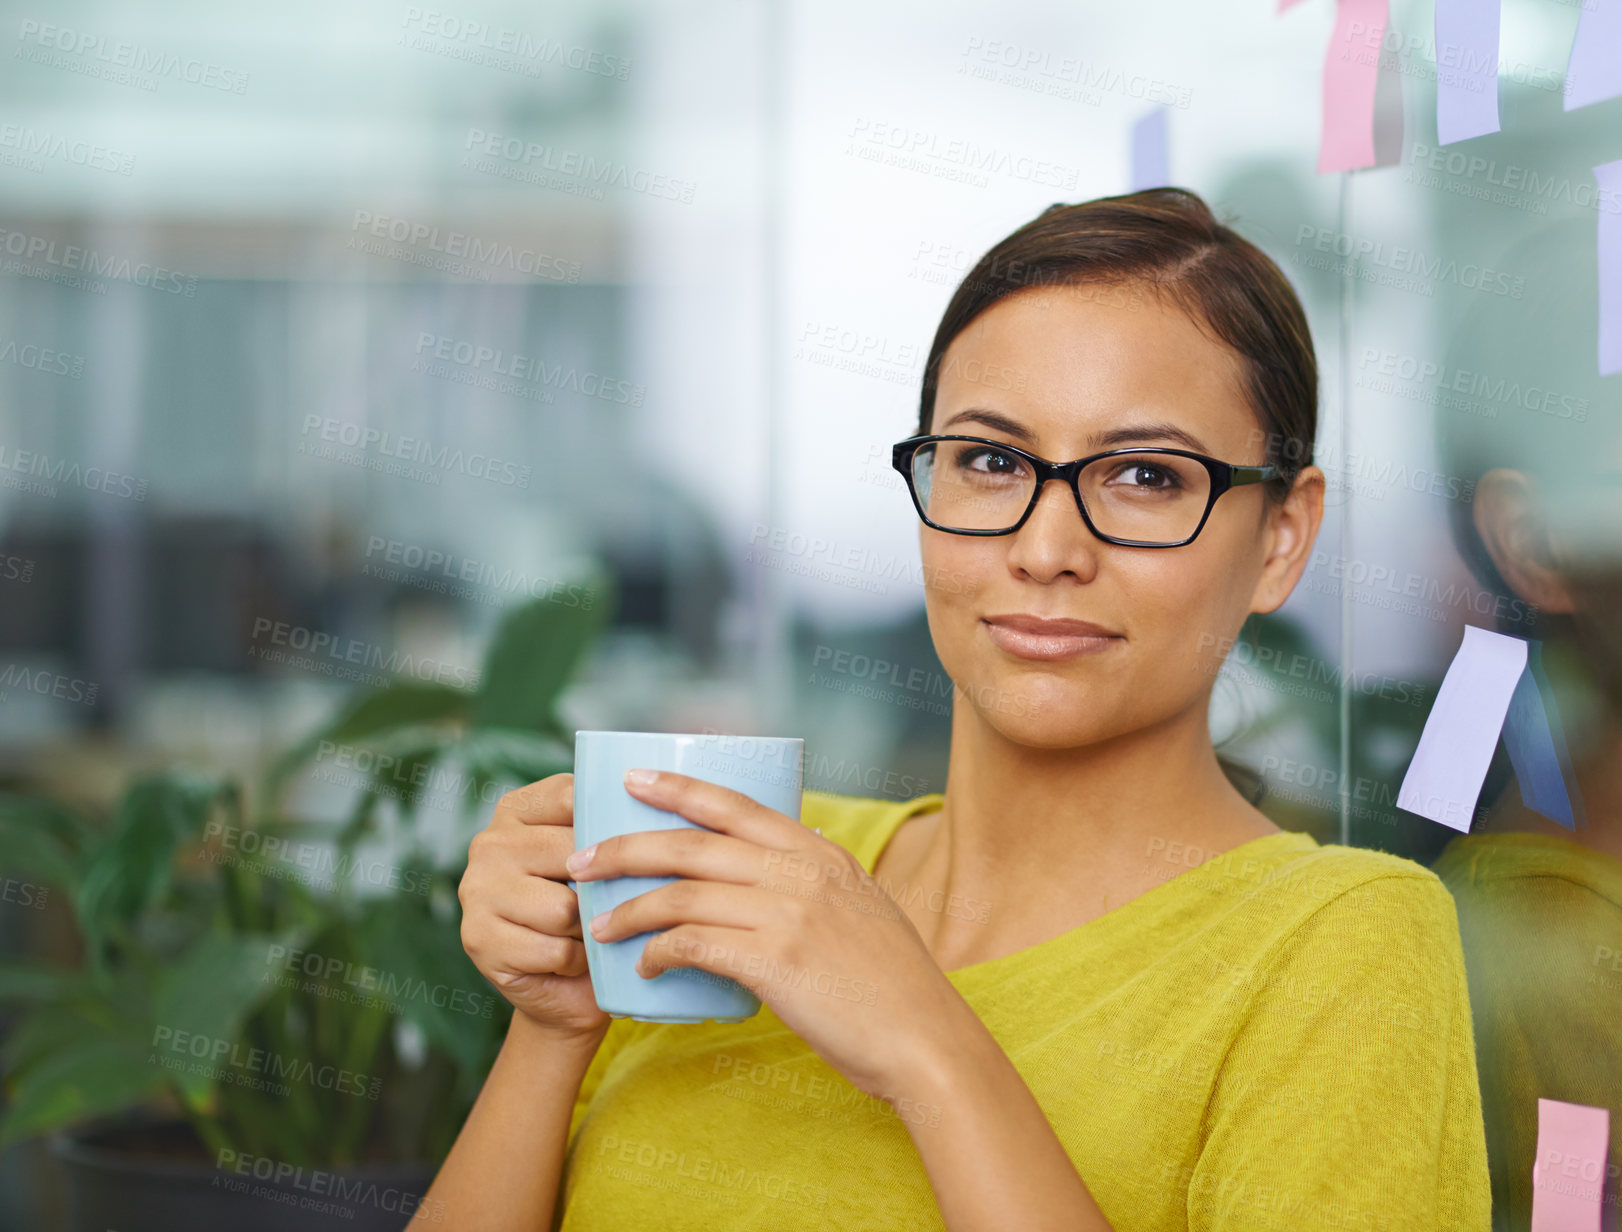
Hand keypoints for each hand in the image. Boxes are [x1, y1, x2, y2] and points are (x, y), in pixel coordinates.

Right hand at [458, 774, 609, 1044]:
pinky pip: (554, 949)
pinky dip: (575, 962)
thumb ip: (610, 826)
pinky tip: (570, 961)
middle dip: (601, 889)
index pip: (571, 797)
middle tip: (608, 906)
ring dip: (589, 930)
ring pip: (564, 907)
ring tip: (588, 933)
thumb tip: (654, 809)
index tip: (632, 845)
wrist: (568, 989)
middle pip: (572, 854)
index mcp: (518, 810)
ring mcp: (478, 891)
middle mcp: (489, 843)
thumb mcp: (600, 857)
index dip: (609, 825)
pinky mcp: (479, 939)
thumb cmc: (593, 911)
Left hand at [567, 769, 968, 1101]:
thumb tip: (778, 863)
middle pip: (691, 844)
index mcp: (820, 853)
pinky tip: (642, 966)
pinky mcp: (775, 962)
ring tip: (597, 924)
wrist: (924, 1039)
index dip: (677, 788)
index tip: (631, 779)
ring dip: (629, 908)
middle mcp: (801, 872)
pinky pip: (693, 944)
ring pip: (683, 894)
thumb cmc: (891, 984)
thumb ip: (816, 882)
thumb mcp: (860, 908)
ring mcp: (789, 914)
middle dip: (626, 847)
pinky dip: (658, 951)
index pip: (734, 805)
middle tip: (581, 859)